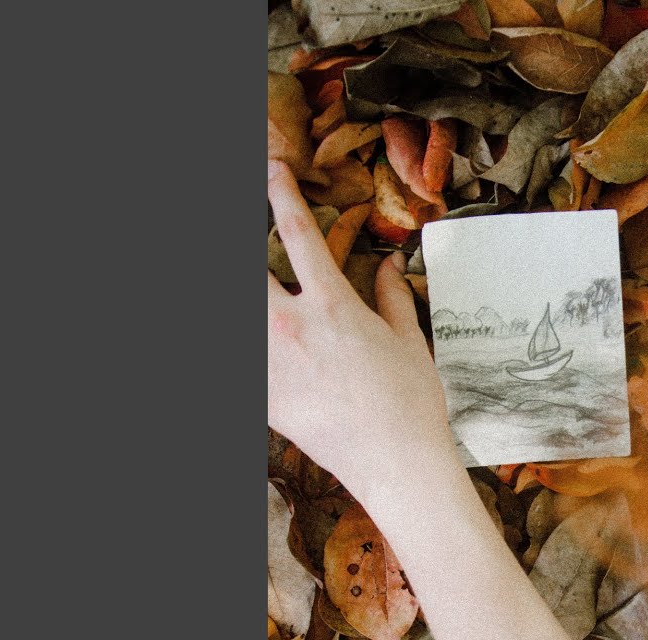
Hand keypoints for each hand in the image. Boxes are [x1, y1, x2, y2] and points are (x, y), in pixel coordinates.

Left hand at [267, 160, 455, 492]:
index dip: (280, 192)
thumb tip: (388, 263)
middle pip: (244, 266)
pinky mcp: (260, 396)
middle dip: (237, 233)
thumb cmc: (411, 402)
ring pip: (236, 306)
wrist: (395, 462)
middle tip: (241, 220)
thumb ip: (393, 296)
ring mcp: (268, 362)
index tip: (271, 168)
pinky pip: (241, 359)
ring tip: (255, 286)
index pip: (298, 231)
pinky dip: (242, 338)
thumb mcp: (410, 340)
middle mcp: (290, 326)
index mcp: (333, 304)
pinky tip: (255, 335)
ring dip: (242, 289)